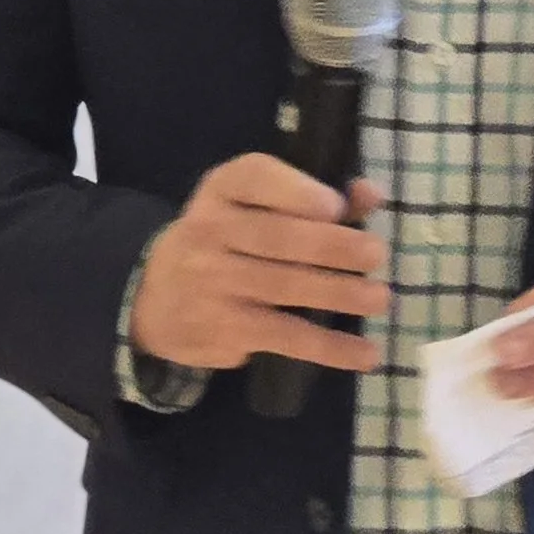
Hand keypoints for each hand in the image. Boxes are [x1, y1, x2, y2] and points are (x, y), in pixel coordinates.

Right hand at [128, 155, 386, 375]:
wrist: (153, 298)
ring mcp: (213, 283)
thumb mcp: (256, 205)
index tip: (335, 206)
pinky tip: (365, 354)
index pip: (256, 179)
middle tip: (376, 254)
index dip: (298, 192)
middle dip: (332, 246)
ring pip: (283, 288)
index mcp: (223, 188)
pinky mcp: (224, 329)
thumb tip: (371, 194)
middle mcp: (210, 230)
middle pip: (278, 237)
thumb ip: (315, 195)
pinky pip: (284, 337)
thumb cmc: (226, 240)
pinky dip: (329, 347)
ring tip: (380, 299)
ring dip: (338, 294)